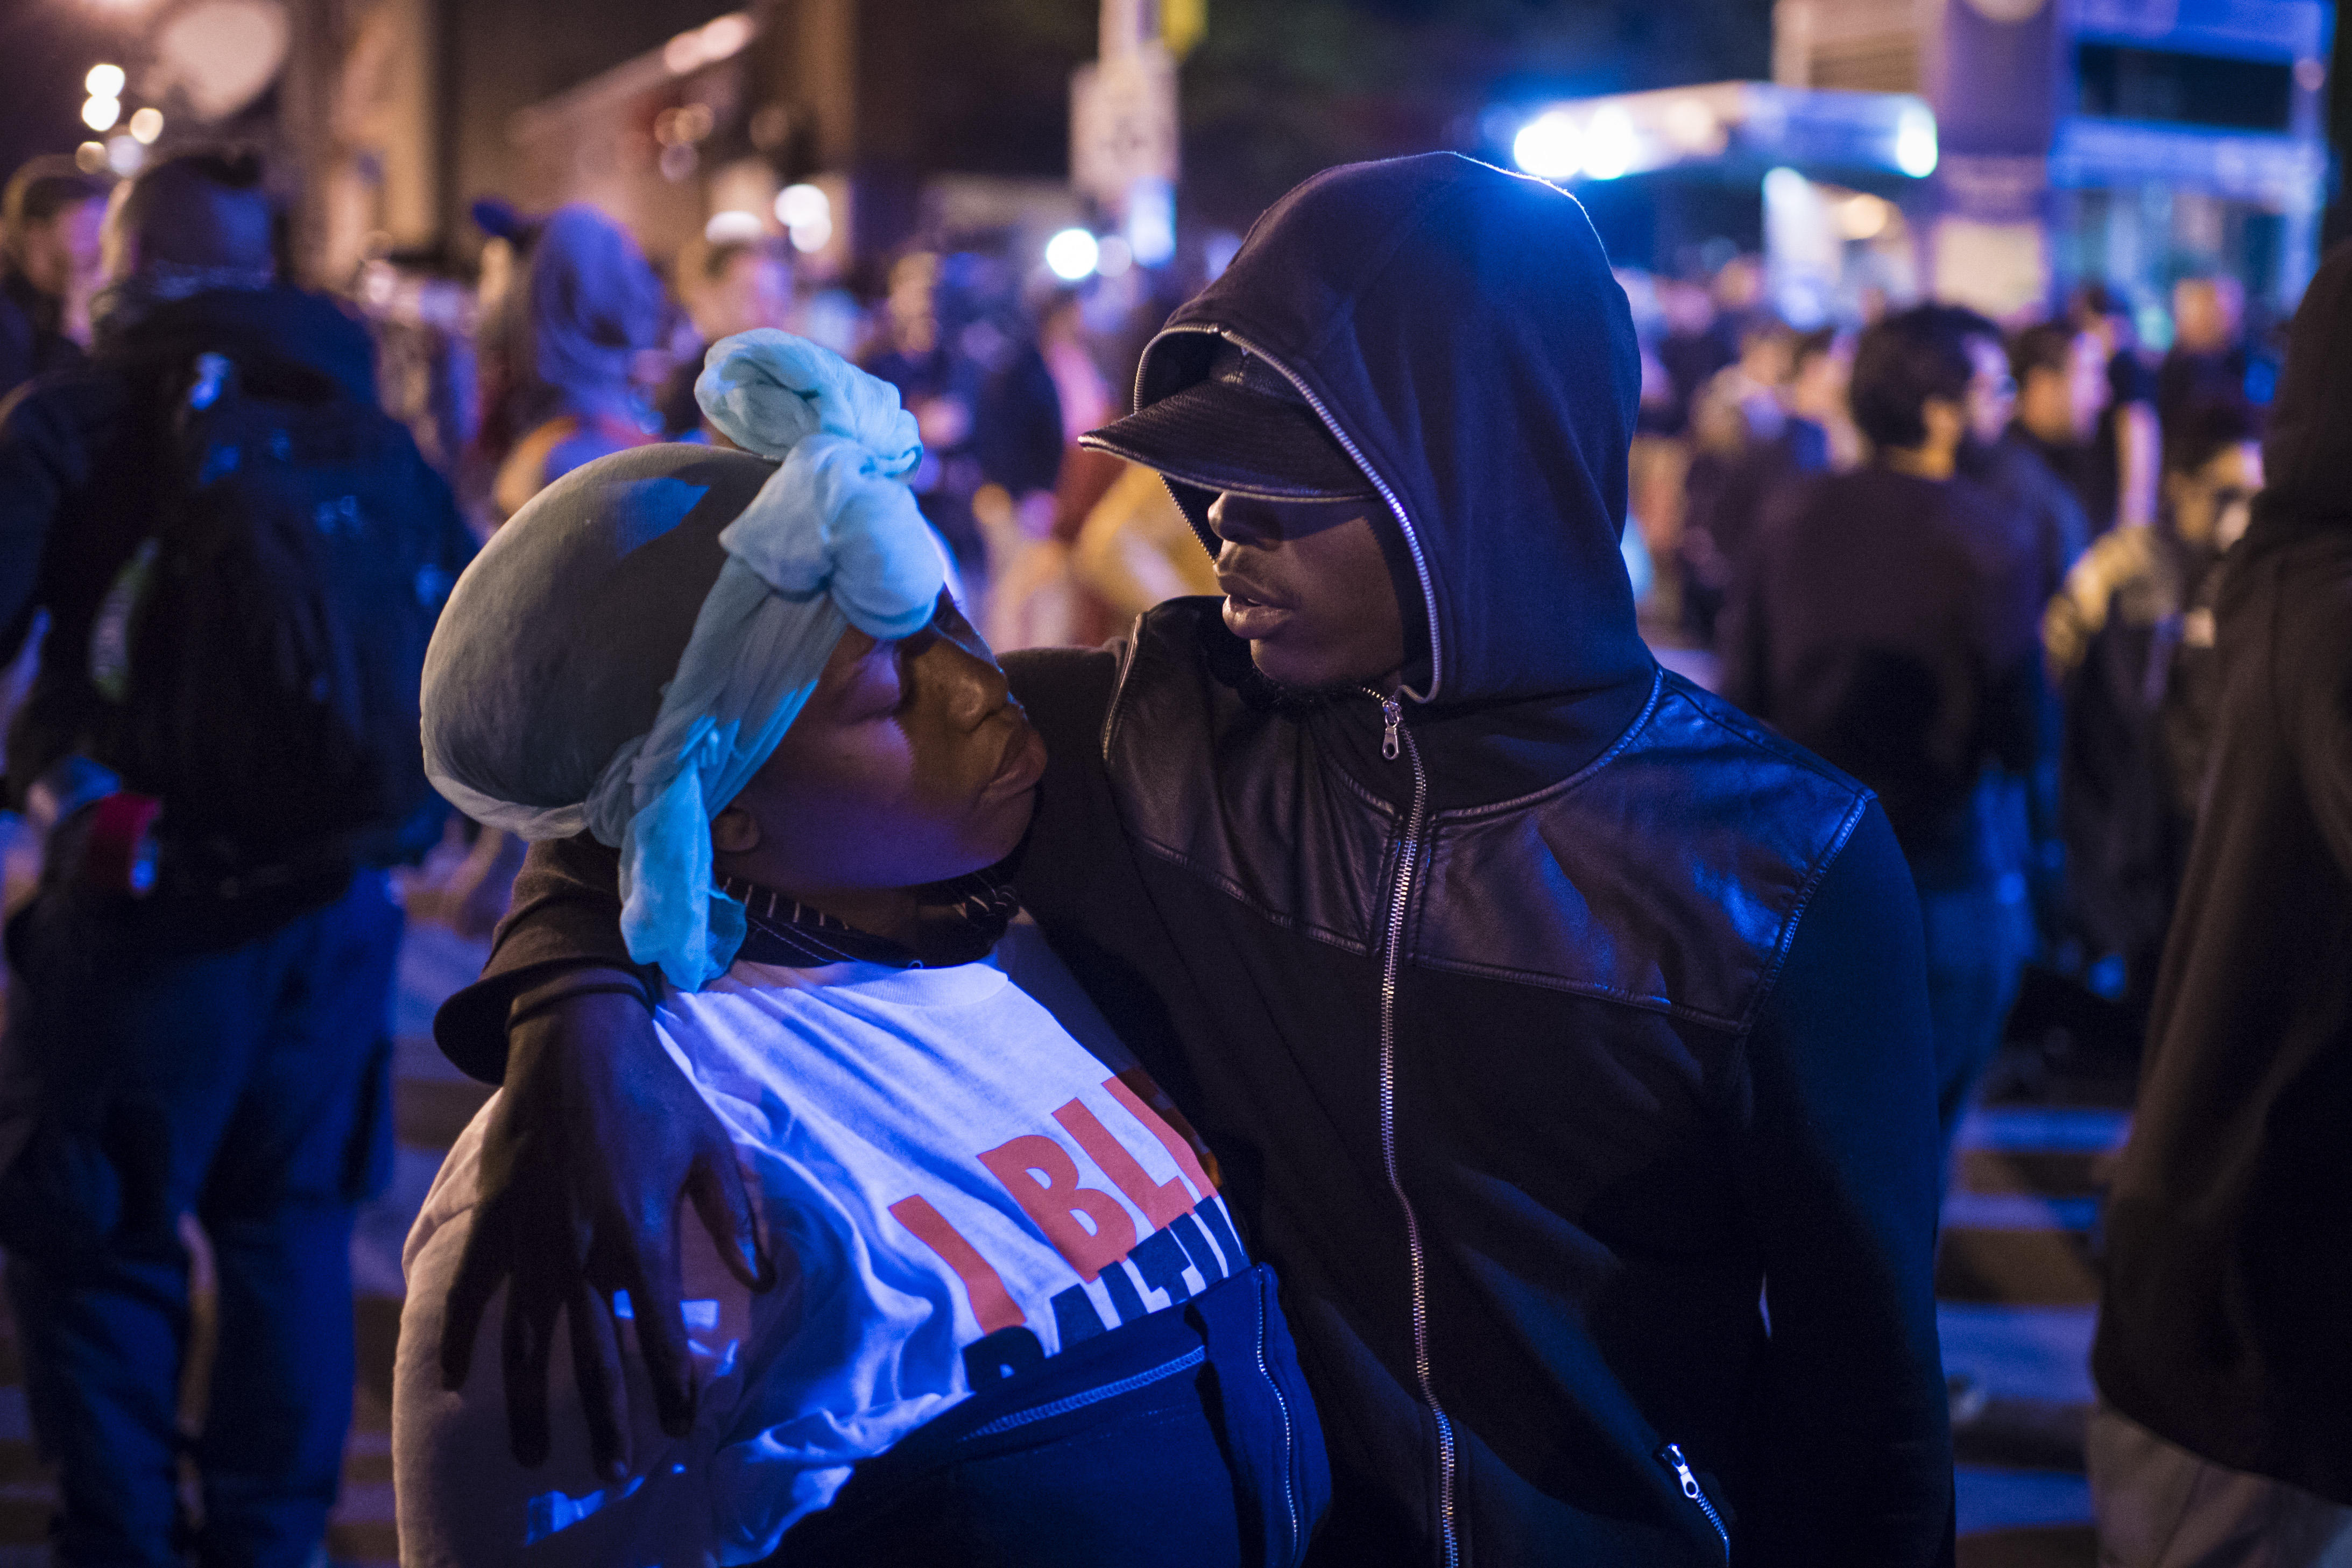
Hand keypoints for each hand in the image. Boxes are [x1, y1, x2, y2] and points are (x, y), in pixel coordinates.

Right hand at [436, 986, 772, 1478]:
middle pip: (594, 1354)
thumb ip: (737, 1219)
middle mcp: (582, 1249)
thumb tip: (764, 1279)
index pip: (660, 1331)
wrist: (576, 1042)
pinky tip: (451, 1381)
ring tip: (538, 1456)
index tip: (680, 1428)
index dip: (671, 1385)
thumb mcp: (713, 1149)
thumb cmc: (654, 1093)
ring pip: (528, 1341)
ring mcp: (532, 1239)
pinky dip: (458, 1337)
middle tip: (613, 1471)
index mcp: (641, 1233)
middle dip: (606, 1419)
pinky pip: (470, 1290)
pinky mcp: (494, 1219)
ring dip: (532, 1402)